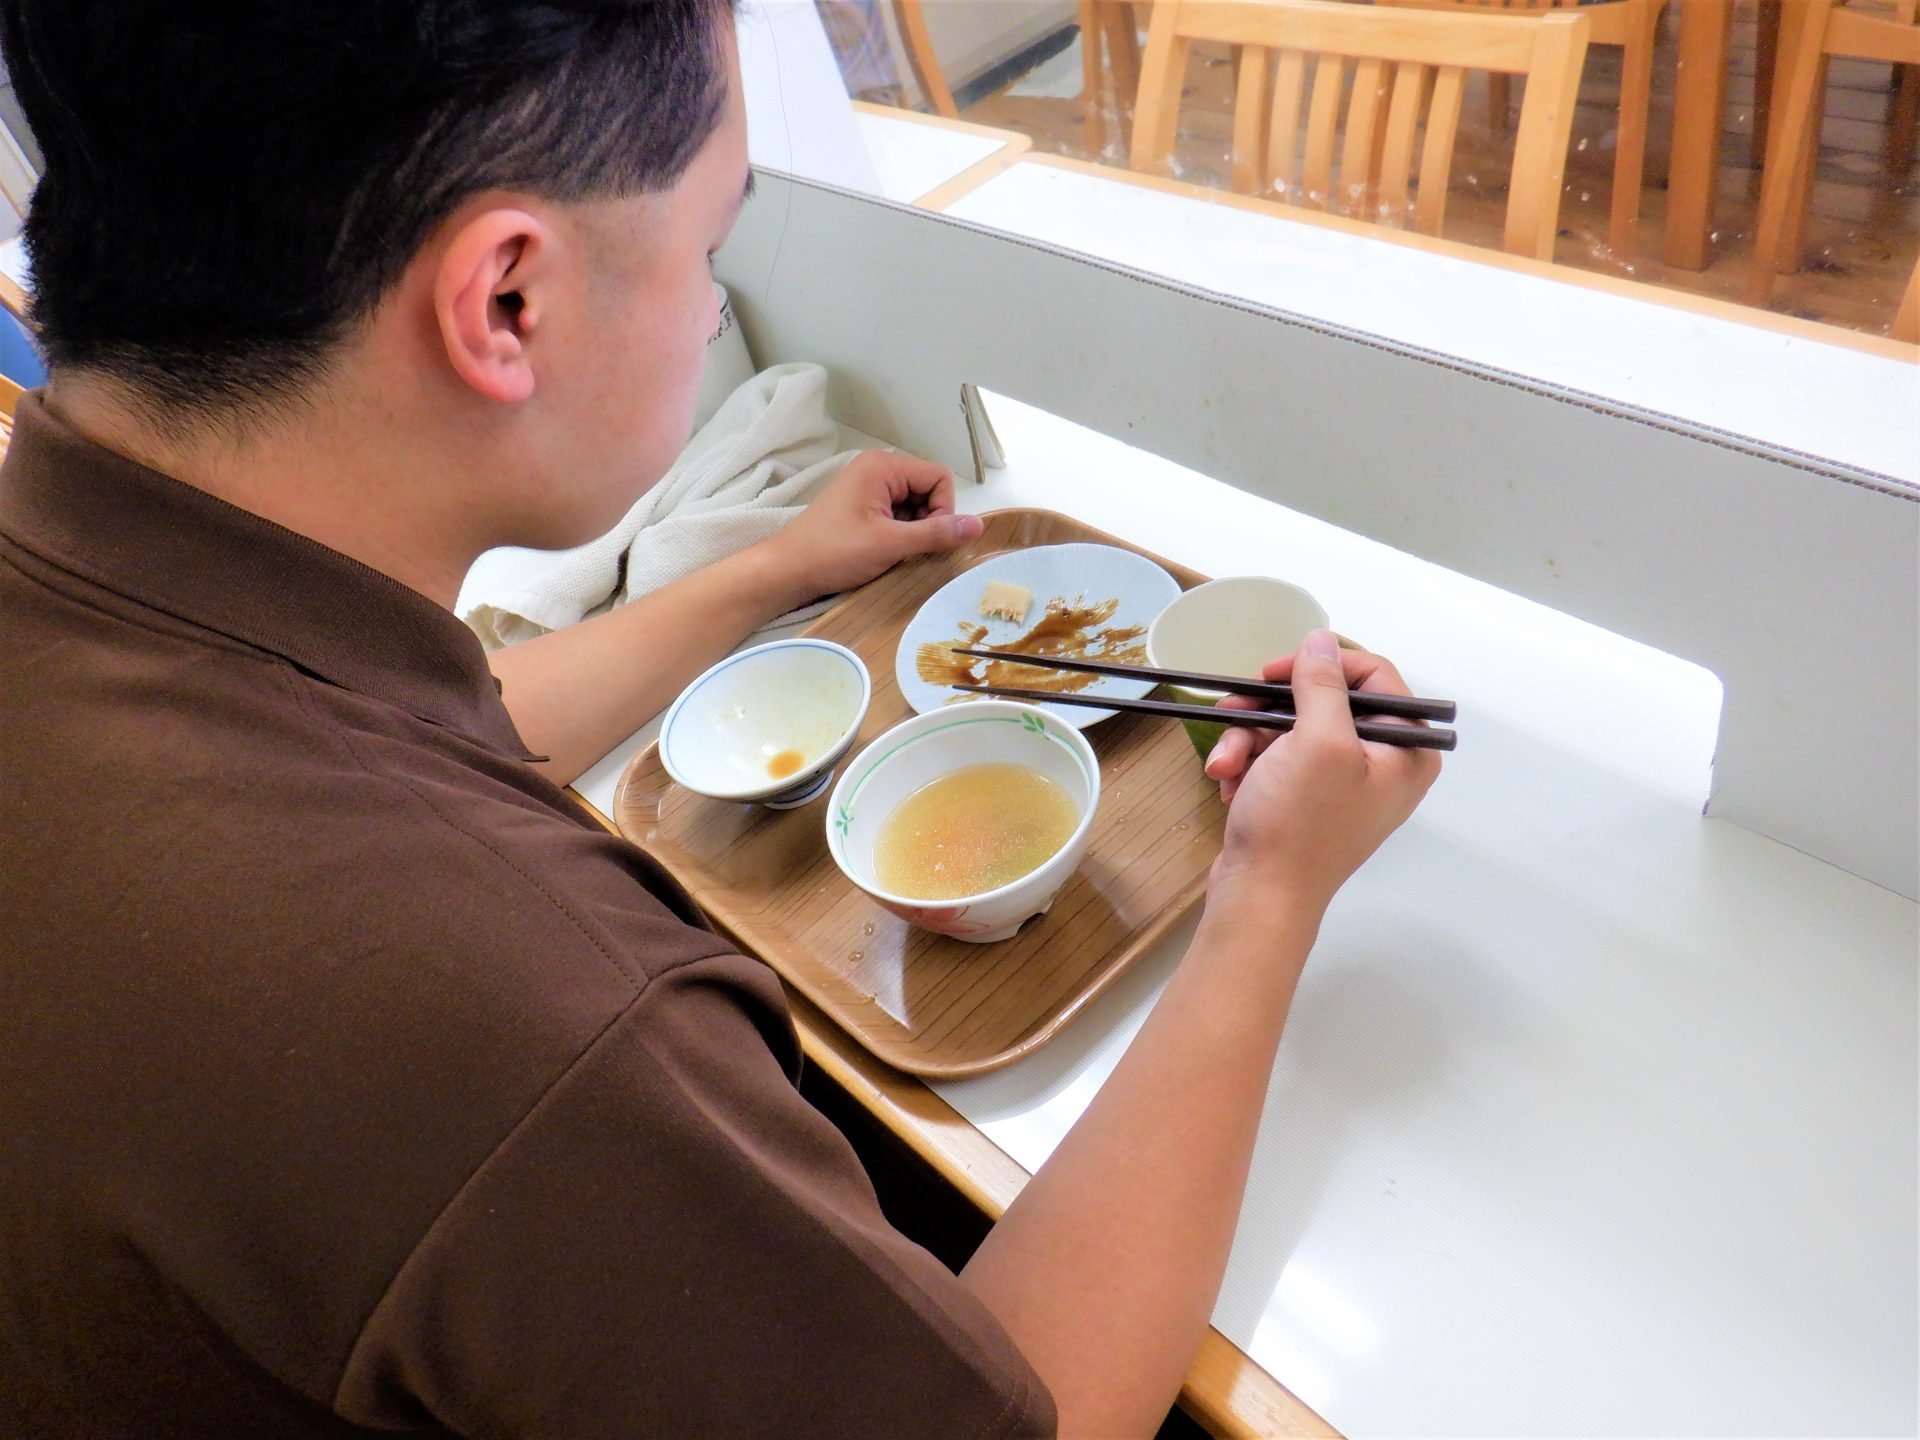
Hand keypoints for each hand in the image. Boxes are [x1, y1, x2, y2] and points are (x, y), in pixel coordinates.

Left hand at [756, 450, 982, 610]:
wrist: (786, 571)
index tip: (928, 538)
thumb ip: (936, 533)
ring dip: (914, 530)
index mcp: (883, 466)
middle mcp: (876, 469)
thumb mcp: (889, 544)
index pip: (939, 477)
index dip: (944, 509)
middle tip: (909, 548)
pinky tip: (885, 552)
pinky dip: (900, 534)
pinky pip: (897, 515)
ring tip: (893, 552)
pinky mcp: (861, 507)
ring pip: (915, 505)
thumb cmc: (833, 552)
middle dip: (928, 520)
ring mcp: (867, 488)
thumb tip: (978, 525)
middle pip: (928, 489)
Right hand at [1204, 630, 1441, 914]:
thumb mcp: (1316, 741)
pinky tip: (1229, 782)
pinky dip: (1249, 764)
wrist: (1261, 897)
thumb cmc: (1298, 823)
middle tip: (1236, 710)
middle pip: (1325, 700)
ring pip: (1292, 727)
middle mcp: (1383, 764)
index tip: (1276, 671)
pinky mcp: (1307, 799)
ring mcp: (1343, 783)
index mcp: (1406, 750)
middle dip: (1271, 709)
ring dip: (1250, 738)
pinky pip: (1278, 758)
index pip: (1374, 677)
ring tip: (1225, 763)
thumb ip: (1323, 684)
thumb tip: (1322, 640)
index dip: (1322, 664)